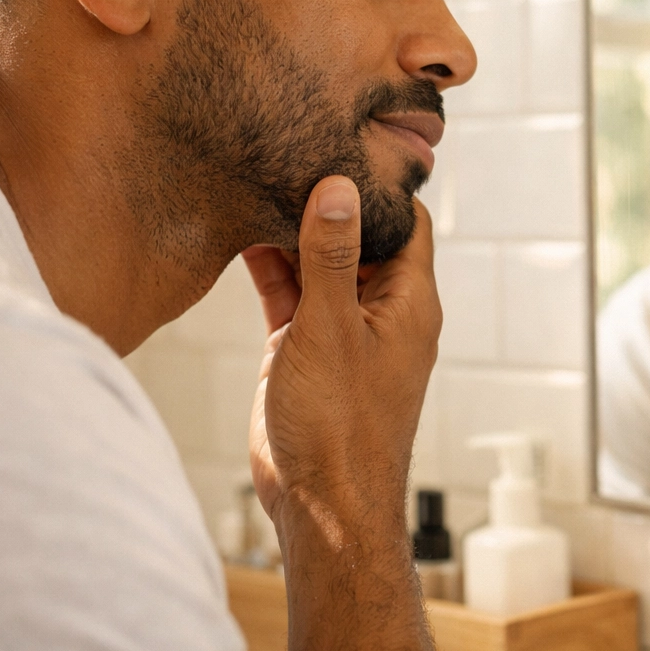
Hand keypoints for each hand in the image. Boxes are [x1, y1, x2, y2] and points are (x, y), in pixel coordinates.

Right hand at [241, 177, 440, 532]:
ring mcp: (342, 330)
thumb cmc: (341, 429)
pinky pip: (291, 294)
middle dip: (327, 199)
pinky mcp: (305, 349)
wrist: (320, 507)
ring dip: (292, 231)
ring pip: (319, 262)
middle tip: (289, 150)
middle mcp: (381, 311)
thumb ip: (332, 258)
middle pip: (359, 235)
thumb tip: (339, 187)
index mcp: (409, 302)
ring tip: (257, 179)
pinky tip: (240, 233)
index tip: (347, 143)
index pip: (408, 221)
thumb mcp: (331, 330)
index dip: (380, 184)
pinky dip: (270, 268)